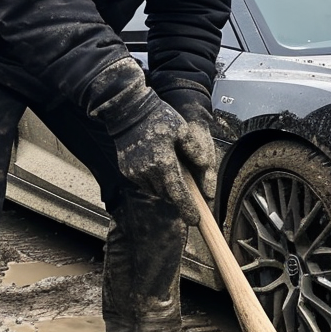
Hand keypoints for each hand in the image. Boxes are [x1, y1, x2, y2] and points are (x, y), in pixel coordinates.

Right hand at [112, 98, 214, 223]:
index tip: (196, 220)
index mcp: (163, 162)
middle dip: (179, 196)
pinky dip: (155, 181)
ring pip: (156, 191)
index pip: (178, 194)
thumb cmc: (158, 118)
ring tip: (173, 172)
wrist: (128, 111)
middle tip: (189, 193)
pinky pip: (145, 184)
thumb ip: (195, 151)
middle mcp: (147, 171)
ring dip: (167, 188)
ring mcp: (134, 172)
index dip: (188, 209)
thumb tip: (204, 167)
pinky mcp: (127, 171)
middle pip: (168, 195)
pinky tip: (159, 167)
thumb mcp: (183, 130)